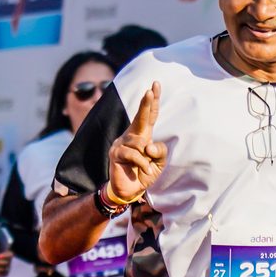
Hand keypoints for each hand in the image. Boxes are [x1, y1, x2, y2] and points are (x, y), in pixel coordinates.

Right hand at [108, 82, 165, 204]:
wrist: (129, 191)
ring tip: (147, 168)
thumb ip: (159, 151)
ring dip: (147, 158)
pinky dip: (142, 164)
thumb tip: (148, 145)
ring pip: (140, 143)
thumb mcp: (159, 163)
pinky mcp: (116, 153)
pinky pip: (135, 154)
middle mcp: (131, 136)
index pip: (149, 115)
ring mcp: (121, 143)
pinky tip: (144, 171)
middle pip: (141, 118)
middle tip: (151, 90)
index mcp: (143, 135)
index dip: (152, 101)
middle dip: (146, 104)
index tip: (155, 85)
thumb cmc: (144, 174)